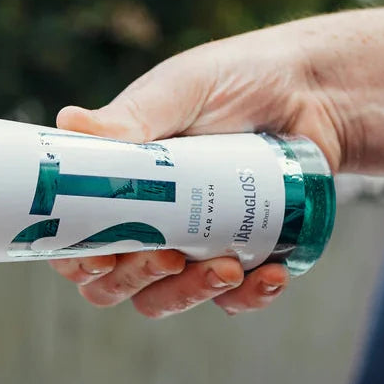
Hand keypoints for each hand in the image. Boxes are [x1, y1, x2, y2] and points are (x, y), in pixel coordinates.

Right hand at [52, 24, 343, 318]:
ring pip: (164, 300)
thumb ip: (130, 117)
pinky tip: (271, 274)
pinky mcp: (237, 262)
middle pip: (111, 284)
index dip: (76, 260)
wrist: (316, 92)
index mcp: (113, 185)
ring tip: (230, 268)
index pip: (71, 242)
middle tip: (171, 258)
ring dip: (189, 296)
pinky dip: (247, 298)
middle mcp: (142, 224)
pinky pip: (229, 302)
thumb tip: (68, 122)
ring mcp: (188, 249)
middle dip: (136, 280)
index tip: (102, 257)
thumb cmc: (238, 80)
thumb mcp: (181, 90)